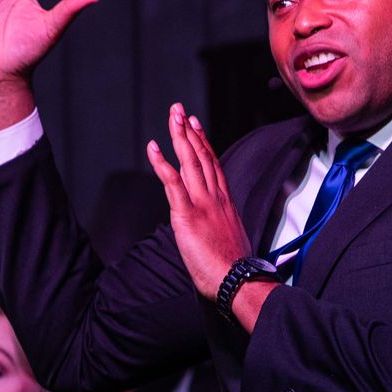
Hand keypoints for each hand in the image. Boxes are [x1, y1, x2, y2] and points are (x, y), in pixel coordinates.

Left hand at [147, 104, 258, 307]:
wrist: (238, 282)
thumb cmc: (234, 270)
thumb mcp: (229, 240)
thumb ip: (219, 226)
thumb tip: (212, 227)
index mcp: (225, 203)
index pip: (214, 166)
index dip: (203, 144)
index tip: (196, 126)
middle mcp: (216, 198)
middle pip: (202, 157)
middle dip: (190, 131)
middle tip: (180, 110)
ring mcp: (203, 204)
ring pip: (191, 162)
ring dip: (179, 136)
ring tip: (172, 115)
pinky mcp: (188, 215)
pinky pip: (173, 183)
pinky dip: (162, 163)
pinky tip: (154, 147)